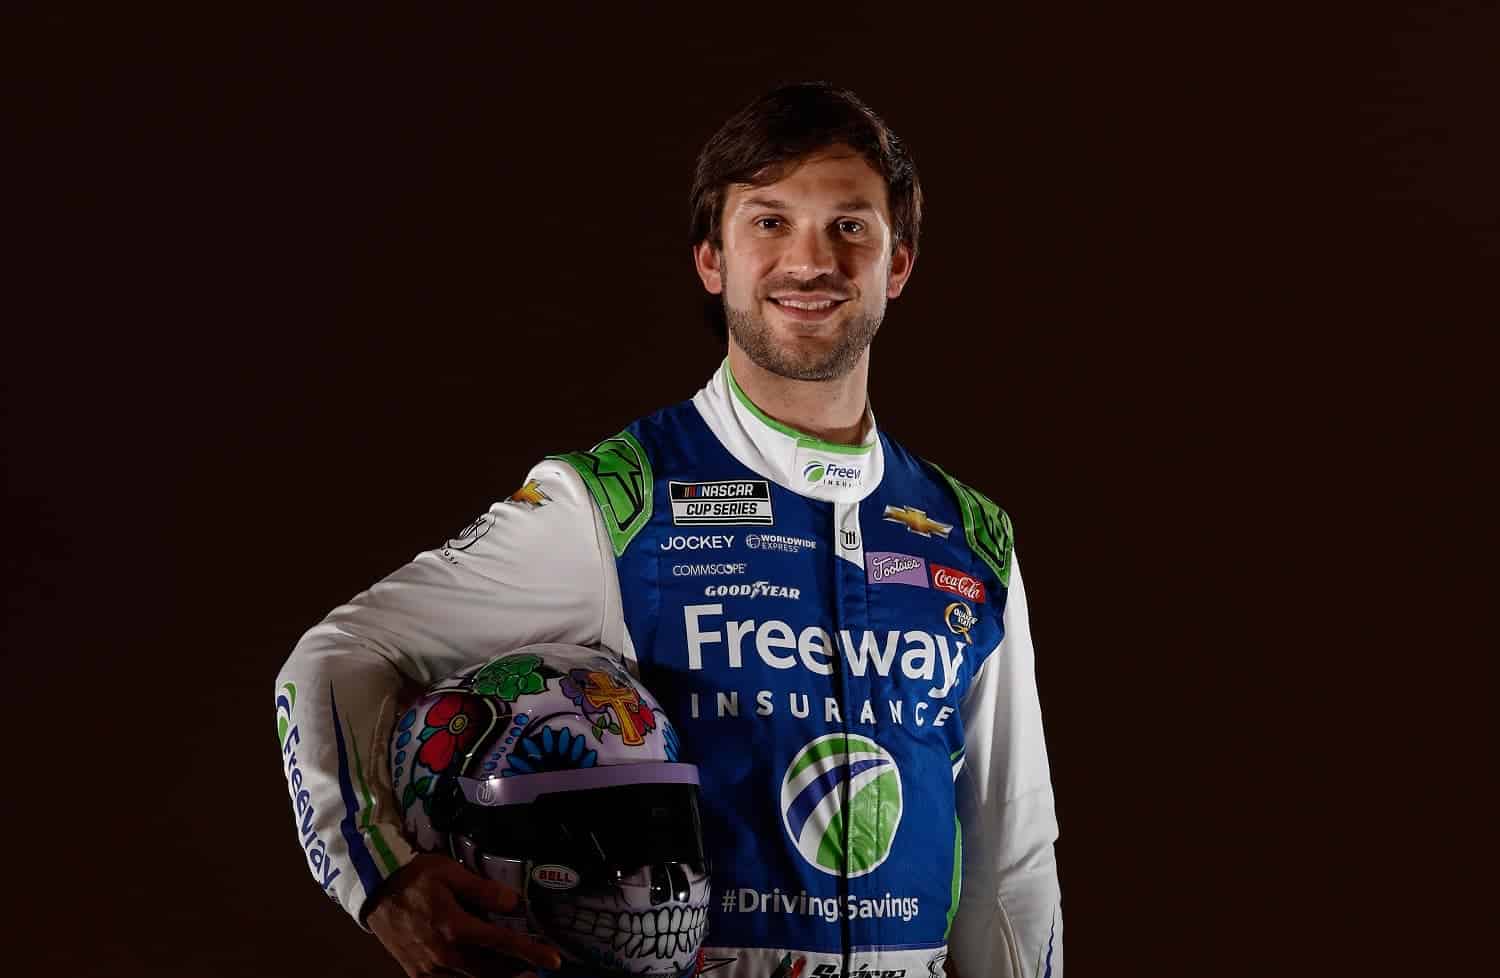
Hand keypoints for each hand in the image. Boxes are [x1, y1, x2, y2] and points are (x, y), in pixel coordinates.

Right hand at [366, 854, 561, 976]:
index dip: (531, 953)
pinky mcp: (418, 974)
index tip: (554, 961)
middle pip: (491, 971)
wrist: (374, 890)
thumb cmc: (415, 877)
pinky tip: (480, 973)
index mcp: (456, 927)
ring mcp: (430, 968)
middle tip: (539, 970)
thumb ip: (483, 890)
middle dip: (518, 971)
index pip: (503, 944)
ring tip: (516, 973)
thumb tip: (515, 903)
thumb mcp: (450, 873)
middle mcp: (445, 954)